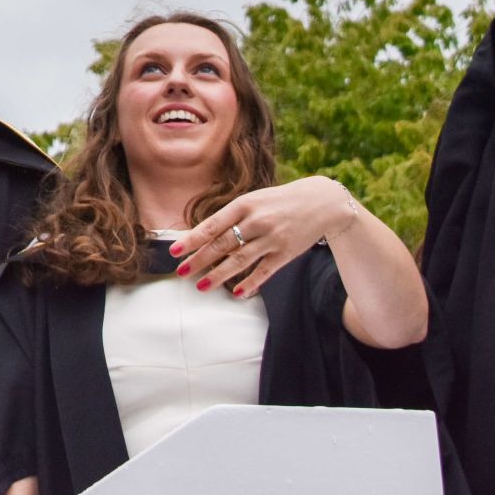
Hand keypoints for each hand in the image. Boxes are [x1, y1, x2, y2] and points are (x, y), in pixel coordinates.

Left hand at [169, 175, 362, 297]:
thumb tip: (205, 236)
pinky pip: (264, 271)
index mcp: (244, 204)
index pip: (212, 225)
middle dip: (199, 260)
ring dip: (219, 275)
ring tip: (202, 286)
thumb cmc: (279, 201)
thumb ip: (232, 216)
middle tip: (181, 272)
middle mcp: (256, 221)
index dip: (191, 240)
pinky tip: (237, 293)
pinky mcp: (286, 253)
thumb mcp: (254, 200)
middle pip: (222, 245)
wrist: (321, 202)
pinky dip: (250, 283)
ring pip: (240, 260)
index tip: (174, 252)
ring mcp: (272, 238)